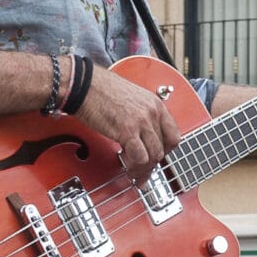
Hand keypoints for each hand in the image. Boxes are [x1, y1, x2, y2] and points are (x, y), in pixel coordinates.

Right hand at [75, 63, 182, 178]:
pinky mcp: (127, 130)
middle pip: (164, 148)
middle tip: (143, 171)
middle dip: (153, 163)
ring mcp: (141, 121)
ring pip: (154, 156)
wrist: (84, 84)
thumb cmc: (100, 89)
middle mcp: (152, 112)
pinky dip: (135, 167)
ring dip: (144, 168)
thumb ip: (141, 115)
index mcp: (155, 103)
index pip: (173, 135)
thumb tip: (142, 137)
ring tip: (133, 172)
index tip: (156, 157)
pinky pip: (139, 157)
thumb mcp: (131, 98)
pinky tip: (127, 167)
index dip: (165, 151)